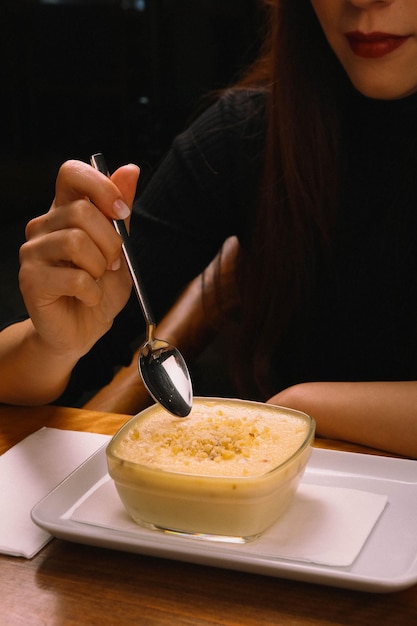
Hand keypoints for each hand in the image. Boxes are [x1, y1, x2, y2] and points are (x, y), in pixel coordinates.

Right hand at [19, 159, 139, 360]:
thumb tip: (130, 170)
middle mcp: (44, 226)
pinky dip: (92, 292)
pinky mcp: (30, 279)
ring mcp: (33, 252)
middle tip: (113, 264)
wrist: (82, 331)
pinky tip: (87, 298)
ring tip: (98, 281)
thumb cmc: (99, 290)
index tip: (121, 212)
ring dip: (100, 268)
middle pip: (81, 211)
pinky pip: (74, 277)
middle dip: (111, 242)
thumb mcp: (120, 248)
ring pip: (76, 242)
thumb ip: (120, 212)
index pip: (71, 172)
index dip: (100, 185)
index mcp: (65, 211)